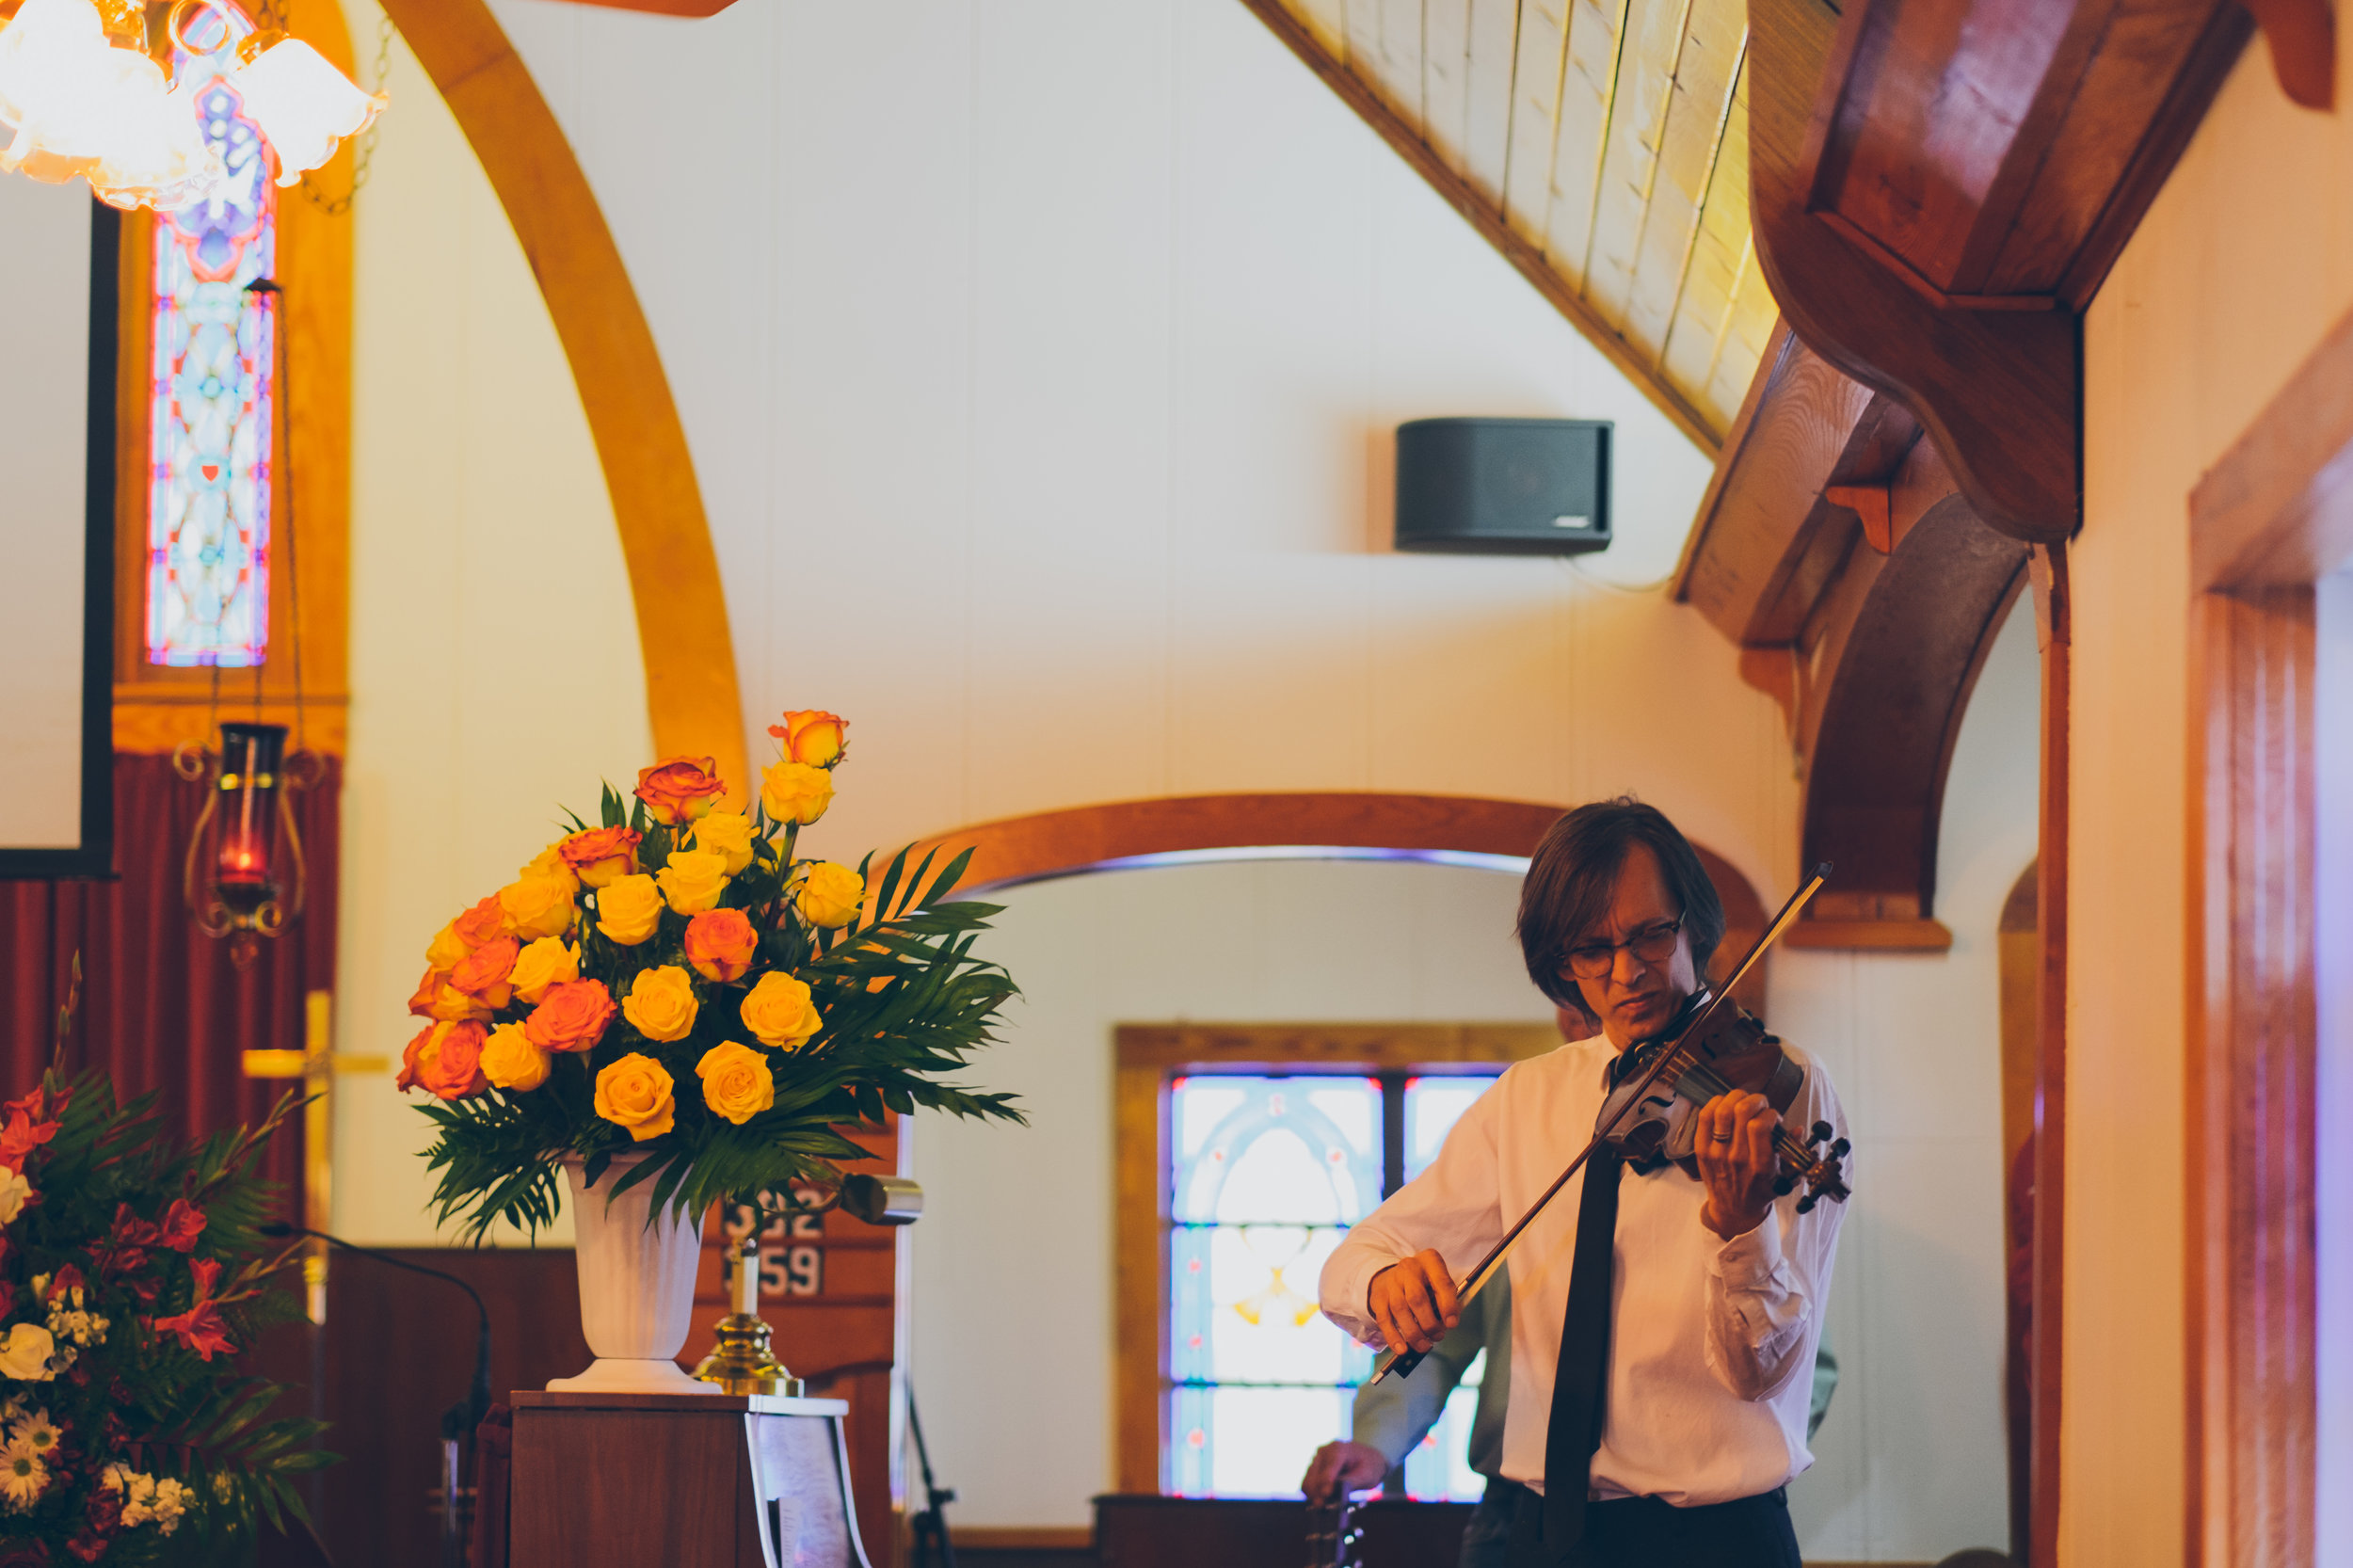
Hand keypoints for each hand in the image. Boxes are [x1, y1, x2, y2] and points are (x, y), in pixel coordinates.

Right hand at [1301, 1440, 1388, 1503]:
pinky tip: (1322, 1502)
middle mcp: (1323, 1452)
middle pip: (1314, 1477)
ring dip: (1314, 1496)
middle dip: (1317, 1494)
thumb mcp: (1366, 1475)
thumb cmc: (1369, 1466)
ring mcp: (1316, 1459)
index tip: (1326, 1496)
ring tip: (1325, 1507)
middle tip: (1324, 1508)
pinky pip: (1307, 1485)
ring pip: (1307, 1482)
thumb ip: (1350, 1482)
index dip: (1326, 1483)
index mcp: (1338, 1449)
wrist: (1367, 1459)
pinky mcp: (1312, 1468)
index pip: (1328, 1469)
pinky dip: (1312, 1495)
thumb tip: (1331, 1493)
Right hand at [1367, 1249, 1459, 1354]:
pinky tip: (1402, 1349)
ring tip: (1424, 1345)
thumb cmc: (1424, 1283)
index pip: (1441, 1283)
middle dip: (1429, 1323)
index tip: (1452, 1324)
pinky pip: (1384, 1319)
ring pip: (1400, 1310)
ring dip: (1413, 1333)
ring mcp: (1391, 1282)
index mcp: (1430, 1261)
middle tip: (1438, 1336)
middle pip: (1417, 1298)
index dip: (1448, 1306)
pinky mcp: (1378, 1297)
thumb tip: (1447, 1324)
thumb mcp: (1439, 1283)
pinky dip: (1393, 1337)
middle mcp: (1409, 1268)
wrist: (1396, 1274)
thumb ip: (1446, 1300)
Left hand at [1695, 1091, 1780, 1240]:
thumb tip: (1797, 1129)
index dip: (1770, 1113)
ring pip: (1722, 1111)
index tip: (1774, 1117)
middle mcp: (1737, 1158)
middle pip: (1741, 1113)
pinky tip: (1725, 1103)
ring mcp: (1717, 1153)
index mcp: (1760, 1165)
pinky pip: (1704, 1117)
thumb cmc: (1760, 1190)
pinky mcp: (1702, 1149)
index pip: (1760, 1127)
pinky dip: (1715, 1103)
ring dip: (1735, 1097)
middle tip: (1761, 1103)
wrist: (1734, 1210)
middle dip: (1755, 1100)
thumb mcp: (1785, 1177)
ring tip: (1744, 1099)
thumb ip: (1792, 1152)